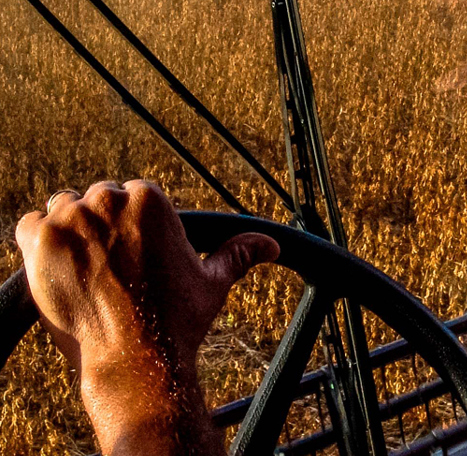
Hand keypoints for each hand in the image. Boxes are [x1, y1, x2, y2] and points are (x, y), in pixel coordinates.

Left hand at [15, 181, 278, 454]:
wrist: (136, 358)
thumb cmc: (177, 320)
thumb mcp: (213, 282)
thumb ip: (239, 254)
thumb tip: (271, 246)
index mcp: (149, 199)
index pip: (133, 195)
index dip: (135, 227)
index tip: (136, 257)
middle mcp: (107, 202)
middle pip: (97, 200)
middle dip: (104, 227)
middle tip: (115, 269)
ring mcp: (69, 221)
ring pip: (63, 209)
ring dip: (71, 232)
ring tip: (88, 271)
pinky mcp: (38, 243)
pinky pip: (29, 225)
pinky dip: (39, 244)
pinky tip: (61, 269)